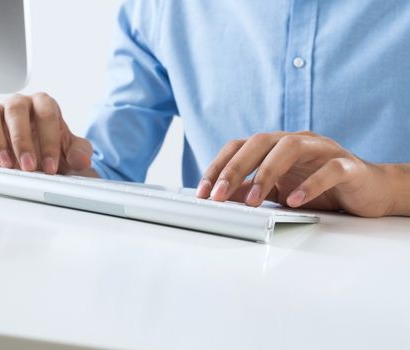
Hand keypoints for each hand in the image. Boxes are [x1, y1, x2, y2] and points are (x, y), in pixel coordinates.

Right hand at [0, 93, 94, 175]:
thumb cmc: (57, 151)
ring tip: (7, 165)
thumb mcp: (74, 152)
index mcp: (44, 104)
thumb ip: (81, 152)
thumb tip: (80, 159)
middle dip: (22, 140)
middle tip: (28, 166)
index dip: (49, 140)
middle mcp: (19, 104)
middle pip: (16, 110)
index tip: (50, 166)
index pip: (46, 113)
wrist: (42, 160)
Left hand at [196, 131, 398, 217]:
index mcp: (276, 146)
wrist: (366, 189)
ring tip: (254, 201)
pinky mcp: (346, 164)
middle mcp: (296, 141)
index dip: (218, 166)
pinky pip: (328, 169)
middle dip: (235, 169)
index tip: (203, 191)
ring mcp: (322, 149)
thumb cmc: (320, 186)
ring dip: (267, 173)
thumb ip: (252, 190)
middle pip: (259, 142)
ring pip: (290, 148)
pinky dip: (310, 184)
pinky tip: (294, 201)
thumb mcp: (279, 190)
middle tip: (219, 196)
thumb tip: (223, 196)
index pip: (239, 146)